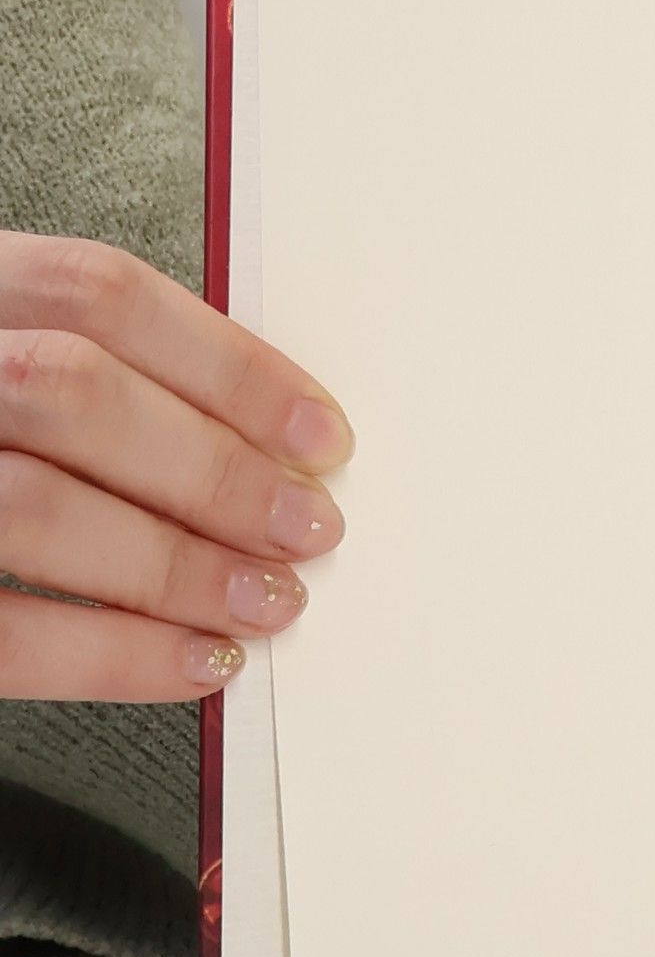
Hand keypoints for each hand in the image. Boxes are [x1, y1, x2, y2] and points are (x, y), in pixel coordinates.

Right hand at [0, 232, 350, 700]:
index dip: (228, 364)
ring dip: (176, 565)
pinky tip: (192, 662)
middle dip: (213, 469)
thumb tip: (259, 441)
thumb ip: (77, 373)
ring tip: (266, 602)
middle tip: (306, 527)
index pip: (95, 293)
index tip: (320, 434)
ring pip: (32, 506)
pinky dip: (109, 655)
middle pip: (72, 392)